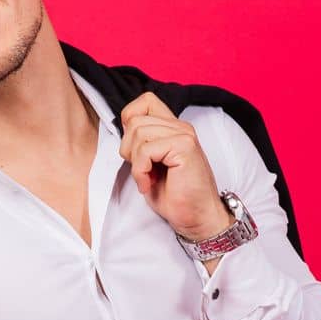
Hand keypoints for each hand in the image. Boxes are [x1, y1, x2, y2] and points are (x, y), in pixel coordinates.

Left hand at [118, 92, 230, 240]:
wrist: (197, 218)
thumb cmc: (175, 196)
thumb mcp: (150, 165)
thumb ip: (140, 143)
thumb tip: (123, 131)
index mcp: (173, 128)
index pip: (145, 101)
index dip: (130, 120)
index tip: (134, 150)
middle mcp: (180, 127)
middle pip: (135, 120)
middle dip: (128, 149)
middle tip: (142, 171)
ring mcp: (184, 135)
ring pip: (137, 132)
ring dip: (135, 162)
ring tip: (146, 178)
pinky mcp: (184, 147)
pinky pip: (146, 150)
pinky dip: (140, 171)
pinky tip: (149, 184)